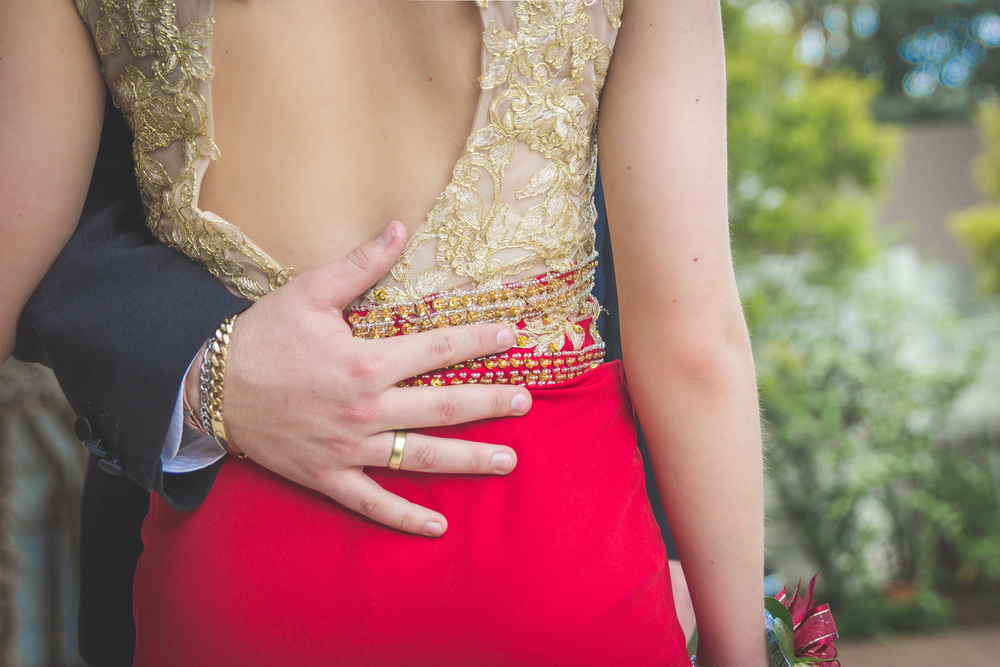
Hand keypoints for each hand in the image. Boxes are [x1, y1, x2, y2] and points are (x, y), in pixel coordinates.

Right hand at [208, 221, 530, 536]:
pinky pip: (372, 503)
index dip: (479, 341)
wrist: (207, 388)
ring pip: (420, 457)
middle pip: (443, 407)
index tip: (512, 337)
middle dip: (489, 403)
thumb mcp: (309, 291)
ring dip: (468, 460)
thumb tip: (399, 227)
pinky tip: (438, 527)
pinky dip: (404, 517)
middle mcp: (366, 409)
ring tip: (508, 461)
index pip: (439, 348)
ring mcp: (349, 449)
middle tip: (526, 404)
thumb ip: (361, 264)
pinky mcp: (328, 477)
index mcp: (366, 361)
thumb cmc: (261, 336)